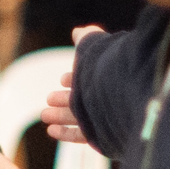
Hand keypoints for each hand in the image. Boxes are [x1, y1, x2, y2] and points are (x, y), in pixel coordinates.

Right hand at [43, 25, 105, 144]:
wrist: (125, 95)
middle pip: (82, 100)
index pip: (88, 81)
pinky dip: (66, 133)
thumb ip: (86, 38)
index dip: (73, 79)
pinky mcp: (103, 136)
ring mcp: (105, 118)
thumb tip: (78, 32)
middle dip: (63, 99)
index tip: (62, 79)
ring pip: (78, 118)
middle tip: (48, 99)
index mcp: (105, 81)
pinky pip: (82, 136)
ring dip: (59, 116)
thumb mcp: (94, 47)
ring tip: (44, 115)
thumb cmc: (109, 68)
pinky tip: (51, 131)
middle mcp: (106, 100)